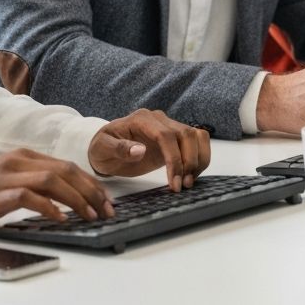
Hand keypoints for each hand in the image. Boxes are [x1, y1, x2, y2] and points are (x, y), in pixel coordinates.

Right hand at [0, 148, 113, 230]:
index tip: (105, 198)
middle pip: (65, 169)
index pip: (65, 164)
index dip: (89, 181)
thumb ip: (30, 180)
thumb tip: (61, 196)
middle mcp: (18, 160)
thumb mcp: (5, 177)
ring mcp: (7, 176)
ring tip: (91, 214)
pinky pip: (30, 197)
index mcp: (22, 155)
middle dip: (91, 189)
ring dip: (77, 198)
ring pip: (53, 180)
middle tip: (107, 209)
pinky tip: (60, 218)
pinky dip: (49, 207)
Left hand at [88, 109, 210, 190]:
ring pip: (196, 136)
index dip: (174, 158)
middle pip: (186, 134)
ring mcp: (168, 127)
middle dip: (189, 161)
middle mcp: (158, 119)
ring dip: (198, 159)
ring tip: (188, 182)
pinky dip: (200, 157)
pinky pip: (196, 141)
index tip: (174, 181)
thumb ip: (120, 148)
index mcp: (141, 119)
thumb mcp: (103, 148)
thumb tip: (140, 150)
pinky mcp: (174, 139)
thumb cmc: (103, 148)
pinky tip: (191, 175)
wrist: (106, 149)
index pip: (165, 135)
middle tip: (182, 185)